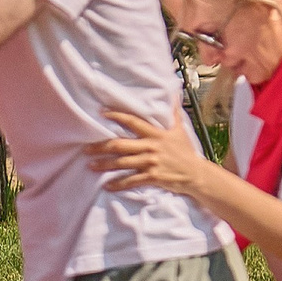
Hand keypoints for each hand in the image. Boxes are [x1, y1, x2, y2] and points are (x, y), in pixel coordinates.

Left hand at [92, 108, 206, 195]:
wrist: (196, 174)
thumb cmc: (186, 151)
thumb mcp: (180, 130)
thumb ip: (174, 114)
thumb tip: (175, 95)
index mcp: (156, 134)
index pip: (133, 122)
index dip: (117, 116)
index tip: (101, 113)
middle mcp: (150, 147)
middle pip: (120, 145)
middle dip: (100, 147)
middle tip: (85, 148)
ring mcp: (150, 162)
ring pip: (121, 163)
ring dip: (104, 165)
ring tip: (90, 165)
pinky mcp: (152, 177)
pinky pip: (130, 180)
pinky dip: (117, 184)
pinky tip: (106, 185)